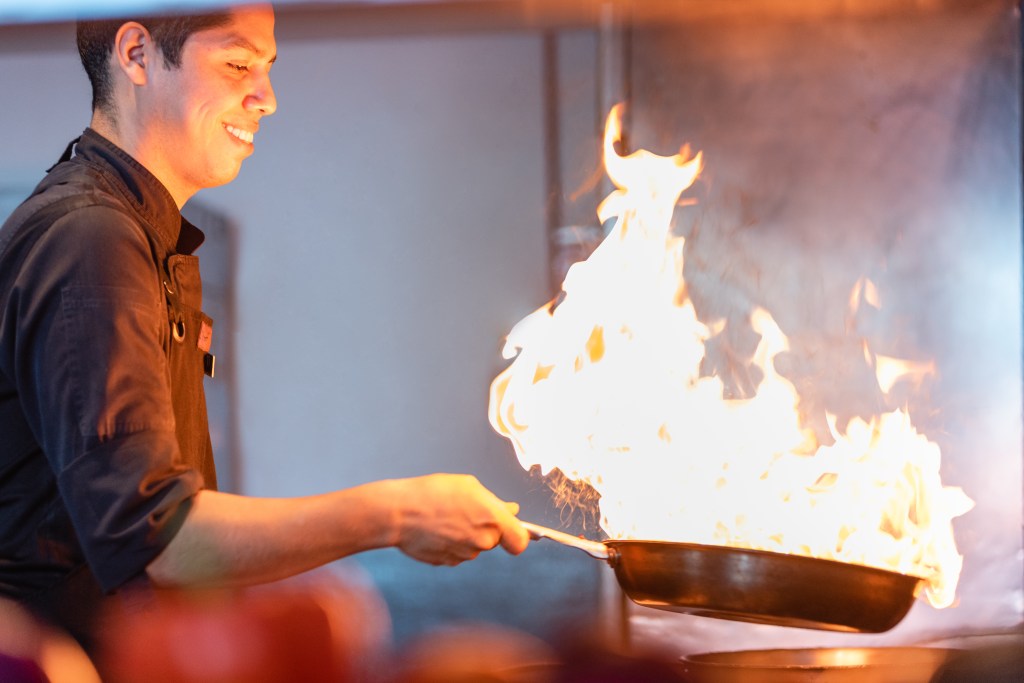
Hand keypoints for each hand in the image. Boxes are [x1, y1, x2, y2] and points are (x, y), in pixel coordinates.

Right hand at [390, 474, 529, 565]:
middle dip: (484, 528)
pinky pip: (456, 553)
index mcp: (493, 519)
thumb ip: (494, 502)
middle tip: (465, 511)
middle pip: (493, 540)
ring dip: (466, 535)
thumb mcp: (468, 486)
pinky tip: (436, 528)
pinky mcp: (447, 562)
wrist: (399, 513)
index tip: (515, 531)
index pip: (520, 541)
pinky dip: (450, 543)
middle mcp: (482, 541)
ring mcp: (464, 554)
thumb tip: (511, 510)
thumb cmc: (434, 493)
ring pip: (473, 546)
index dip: (520, 537)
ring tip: (445, 516)